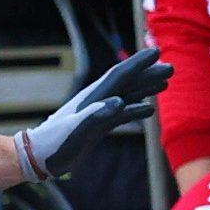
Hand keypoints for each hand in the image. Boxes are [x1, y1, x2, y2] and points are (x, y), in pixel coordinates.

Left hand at [16, 46, 171, 177]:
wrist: (38, 157)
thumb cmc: (53, 144)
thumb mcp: (74, 131)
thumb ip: (95, 116)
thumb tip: (120, 102)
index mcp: (93, 98)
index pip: (119, 76)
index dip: (138, 64)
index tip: (156, 52)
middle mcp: (97, 101)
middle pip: (127, 83)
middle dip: (148, 74)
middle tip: (171, 68)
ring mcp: (97, 112)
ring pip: (127, 95)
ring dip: (145, 88)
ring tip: (165, 82)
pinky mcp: (97, 125)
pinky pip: (121, 113)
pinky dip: (136, 108)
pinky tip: (149, 109)